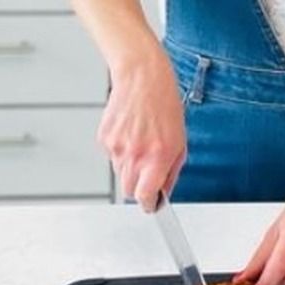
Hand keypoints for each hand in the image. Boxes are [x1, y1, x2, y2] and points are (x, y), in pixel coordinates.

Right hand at [98, 52, 185, 211]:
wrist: (142, 78)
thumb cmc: (165, 106)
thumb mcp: (180, 142)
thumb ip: (171, 171)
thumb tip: (164, 191)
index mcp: (156, 157)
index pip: (145, 196)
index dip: (148, 204)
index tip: (151, 206)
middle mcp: (134, 155)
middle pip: (129, 190)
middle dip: (139, 188)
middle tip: (148, 175)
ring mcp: (116, 147)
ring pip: (120, 174)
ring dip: (131, 168)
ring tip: (142, 145)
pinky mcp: (104, 138)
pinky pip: (112, 156)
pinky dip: (122, 151)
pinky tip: (132, 134)